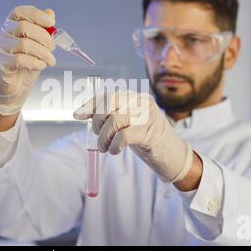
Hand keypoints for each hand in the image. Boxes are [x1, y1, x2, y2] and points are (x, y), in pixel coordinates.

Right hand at [0, 5, 55, 115]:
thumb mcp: (38, 46)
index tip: (51, 23)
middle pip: (24, 27)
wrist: (15, 88)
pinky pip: (20, 59)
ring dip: (43, 53)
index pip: (20, 12)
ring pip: (24, 43)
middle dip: (44, 38)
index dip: (37, 15)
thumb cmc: (25, 65)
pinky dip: (35, 62)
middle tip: (53, 49)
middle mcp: (2, 34)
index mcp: (10, 26)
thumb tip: (50, 12)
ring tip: (49, 60)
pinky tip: (40, 66)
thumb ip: (43, 30)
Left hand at [73, 91, 193, 182]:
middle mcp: (142, 102)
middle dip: (97, 121)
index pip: (109, 95)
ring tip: (104, 148)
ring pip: (114, 120)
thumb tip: (80, 113)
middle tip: (98, 136)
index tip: (77, 115)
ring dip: (103, 137)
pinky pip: (124, 136)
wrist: (173, 155)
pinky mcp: (150, 133)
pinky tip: (115, 151)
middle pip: (110, 103)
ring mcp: (147, 116)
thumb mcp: (127, 124)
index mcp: (136, 98)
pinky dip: (114, 145)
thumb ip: (109, 117)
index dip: (91, 104)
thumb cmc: (147, 139)